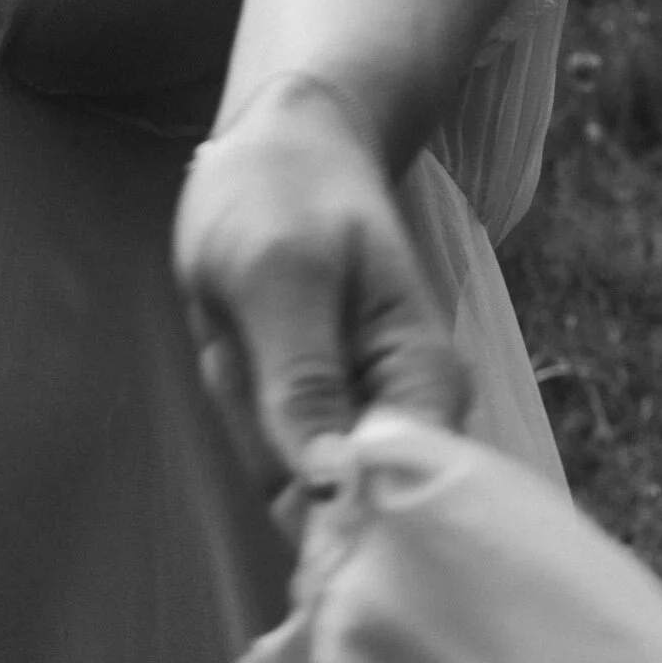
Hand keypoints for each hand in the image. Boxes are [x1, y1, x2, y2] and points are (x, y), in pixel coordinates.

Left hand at [173, 75, 467, 498]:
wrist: (285, 146)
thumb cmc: (284, 193)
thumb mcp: (281, 276)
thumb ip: (303, 383)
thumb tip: (333, 489)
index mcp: (425, 385)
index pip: (402, 503)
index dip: (338, 516)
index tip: (283, 438)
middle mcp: (407, 421)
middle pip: (339, 510)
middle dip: (270, 453)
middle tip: (252, 349)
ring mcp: (360, 427)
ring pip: (292, 491)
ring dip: (245, 429)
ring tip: (244, 341)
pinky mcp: (319, 425)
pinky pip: (269, 463)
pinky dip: (236, 419)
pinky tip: (239, 353)